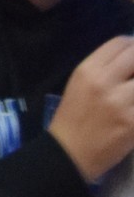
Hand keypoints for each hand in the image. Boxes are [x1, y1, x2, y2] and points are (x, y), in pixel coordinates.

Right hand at [50, 36, 133, 180]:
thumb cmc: (73, 117)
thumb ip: (104, 68)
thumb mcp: (79, 84)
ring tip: (132, 94)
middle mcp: (104, 81)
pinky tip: (133, 108)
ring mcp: (121, 102)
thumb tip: (131, 58)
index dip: (133, 47)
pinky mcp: (133, 122)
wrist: (69, 153)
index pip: (122, 43)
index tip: (133, 58)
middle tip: (133, 79)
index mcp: (88, 70)